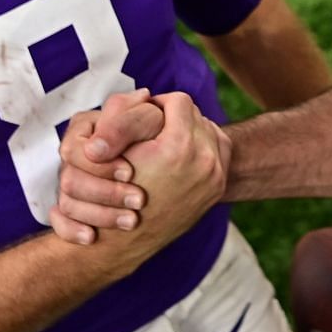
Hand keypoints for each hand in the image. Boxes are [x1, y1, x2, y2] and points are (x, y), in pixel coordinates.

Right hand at [52, 91, 227, 244]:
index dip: (159, 103)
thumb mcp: (119, 145)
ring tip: (167, 139)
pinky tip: (182, 153)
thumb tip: (148, 94)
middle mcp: (204, 161)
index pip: (179, 101)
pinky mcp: (217, 187)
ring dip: (191, 130)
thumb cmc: (113, 188)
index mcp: (179, 146)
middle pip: (197, 115)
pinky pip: (218, 150)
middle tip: (156, 126)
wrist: (126, 237)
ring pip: (210, 130)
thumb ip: (134, 114)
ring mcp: (215, 176)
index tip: (146, 112)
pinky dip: (203, 146)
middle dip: (176, 117)